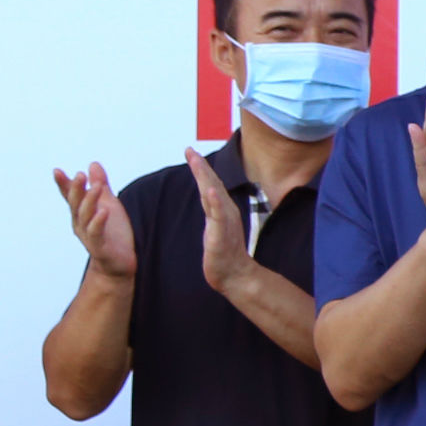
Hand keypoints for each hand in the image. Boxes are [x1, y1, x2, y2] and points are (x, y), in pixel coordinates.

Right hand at [53, 161, 135, 278]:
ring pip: (86, 217)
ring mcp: (88, 236)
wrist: (119, 264)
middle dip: (76, 190)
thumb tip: (93, 164)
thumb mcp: (109, 204)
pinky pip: (96, 233)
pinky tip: (103, 212)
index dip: (64, 185)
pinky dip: (99, 222)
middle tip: (80, 175)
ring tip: (96, 187)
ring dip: (90, 201)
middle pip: (76, 204)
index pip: (71, 196)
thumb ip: (100, 184)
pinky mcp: (99, 247)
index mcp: (81, 213)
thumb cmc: (113, 234)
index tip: (57, 171)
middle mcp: (80, 224)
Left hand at [185, 148, 252, 292]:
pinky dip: (215, 202)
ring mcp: (224, 222)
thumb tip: (209, 196)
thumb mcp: (216, 227)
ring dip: (206, 177)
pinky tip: (210, 191)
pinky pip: (218, 216)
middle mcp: (225, 211)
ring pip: (214, 195)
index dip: (201, 168)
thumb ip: (213, 211)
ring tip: (197, 162)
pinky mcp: (222, 234)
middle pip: (212, 184)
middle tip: (190, 150)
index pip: (210, 184)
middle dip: (200, 166)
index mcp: (222, 209)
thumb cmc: (225, 253)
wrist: (235, 275)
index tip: (191, 152)